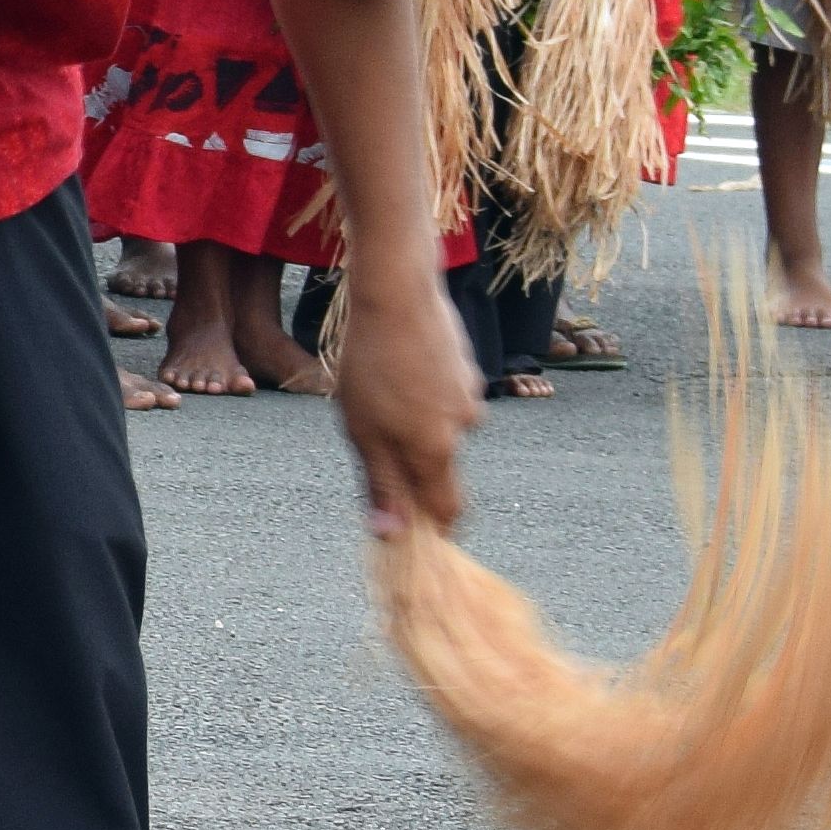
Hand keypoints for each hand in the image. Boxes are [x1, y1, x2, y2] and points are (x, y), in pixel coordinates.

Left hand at [329, 252, 477, 536]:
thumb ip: (380, 483)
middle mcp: (463, 428)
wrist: (397, 295)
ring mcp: (469, 396)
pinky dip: (423, 393)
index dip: (431, 524)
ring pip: (441, 428)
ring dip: (415, 424)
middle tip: (375, 435)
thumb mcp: (361, 431)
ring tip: (379, 391)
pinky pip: (444, 396)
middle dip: (413, 468)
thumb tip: (391, 534)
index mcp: (437, 451)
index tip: (409, 524)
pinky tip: (398, 366)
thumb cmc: (370, 364)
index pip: (448, 511)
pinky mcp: (467, 368)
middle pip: (442, 469)